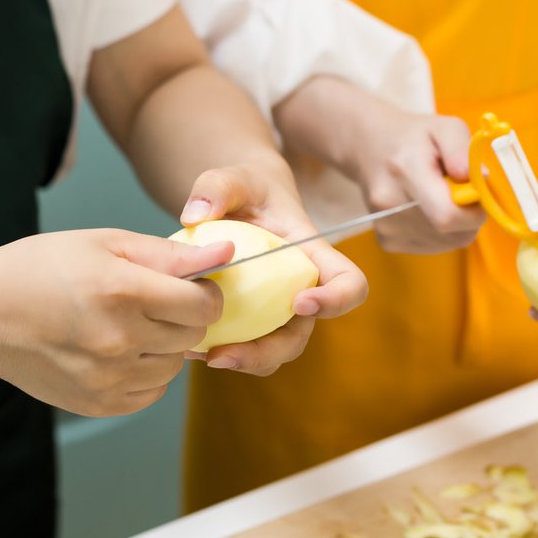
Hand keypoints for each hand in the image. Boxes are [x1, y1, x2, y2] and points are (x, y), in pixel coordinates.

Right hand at [0, 229, 230, 416]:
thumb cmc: (42, 268)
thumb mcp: (105, 243)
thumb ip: (169, 253)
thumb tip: (226, 253)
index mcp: (121, 292)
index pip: (203, 304)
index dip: (205, 291)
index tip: (191, 285)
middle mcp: (117, 340)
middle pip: (194, 336)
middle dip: (184, 316)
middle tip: (152, 301)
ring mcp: (108, 378)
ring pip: (176, 366)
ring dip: (165, 346)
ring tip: (128, 325)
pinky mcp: (99, 404)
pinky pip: (152, 392)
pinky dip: (145, 373)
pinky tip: (116, 351)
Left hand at [179, 165, 367, 375]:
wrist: (236, 203)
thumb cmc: (244, 188)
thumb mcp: (231, 176)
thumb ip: (216, 187)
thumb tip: (193, 216)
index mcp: (312, 255)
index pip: (349, 283)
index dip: (336, 300)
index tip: (300, 302)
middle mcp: (301, 290)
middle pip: (302, 334)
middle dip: (271, 351)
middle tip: (226, 354)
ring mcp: (276, 311)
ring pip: (274, 351)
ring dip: (245, 361)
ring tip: (206, 356)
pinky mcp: (251, 322)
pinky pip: (245, 347)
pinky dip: (221, 352)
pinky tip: (188, 346)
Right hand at [273, 76, 484, 253]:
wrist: (367, 147)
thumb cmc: (412, 137)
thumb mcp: (445, 127)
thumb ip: (464, 151)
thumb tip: (480, 180)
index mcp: (406, 170)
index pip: (447, 216)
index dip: (472, 213)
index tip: (476, 195)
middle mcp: (391, 204)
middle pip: (450, 233)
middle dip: (467, 216)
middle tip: (460, 191)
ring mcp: (386, 226)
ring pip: (446, 243)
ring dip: (456, 225)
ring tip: (440, 197)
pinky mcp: (387, 241)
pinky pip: (432, 247)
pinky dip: (440, 233)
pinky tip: (428, 209)